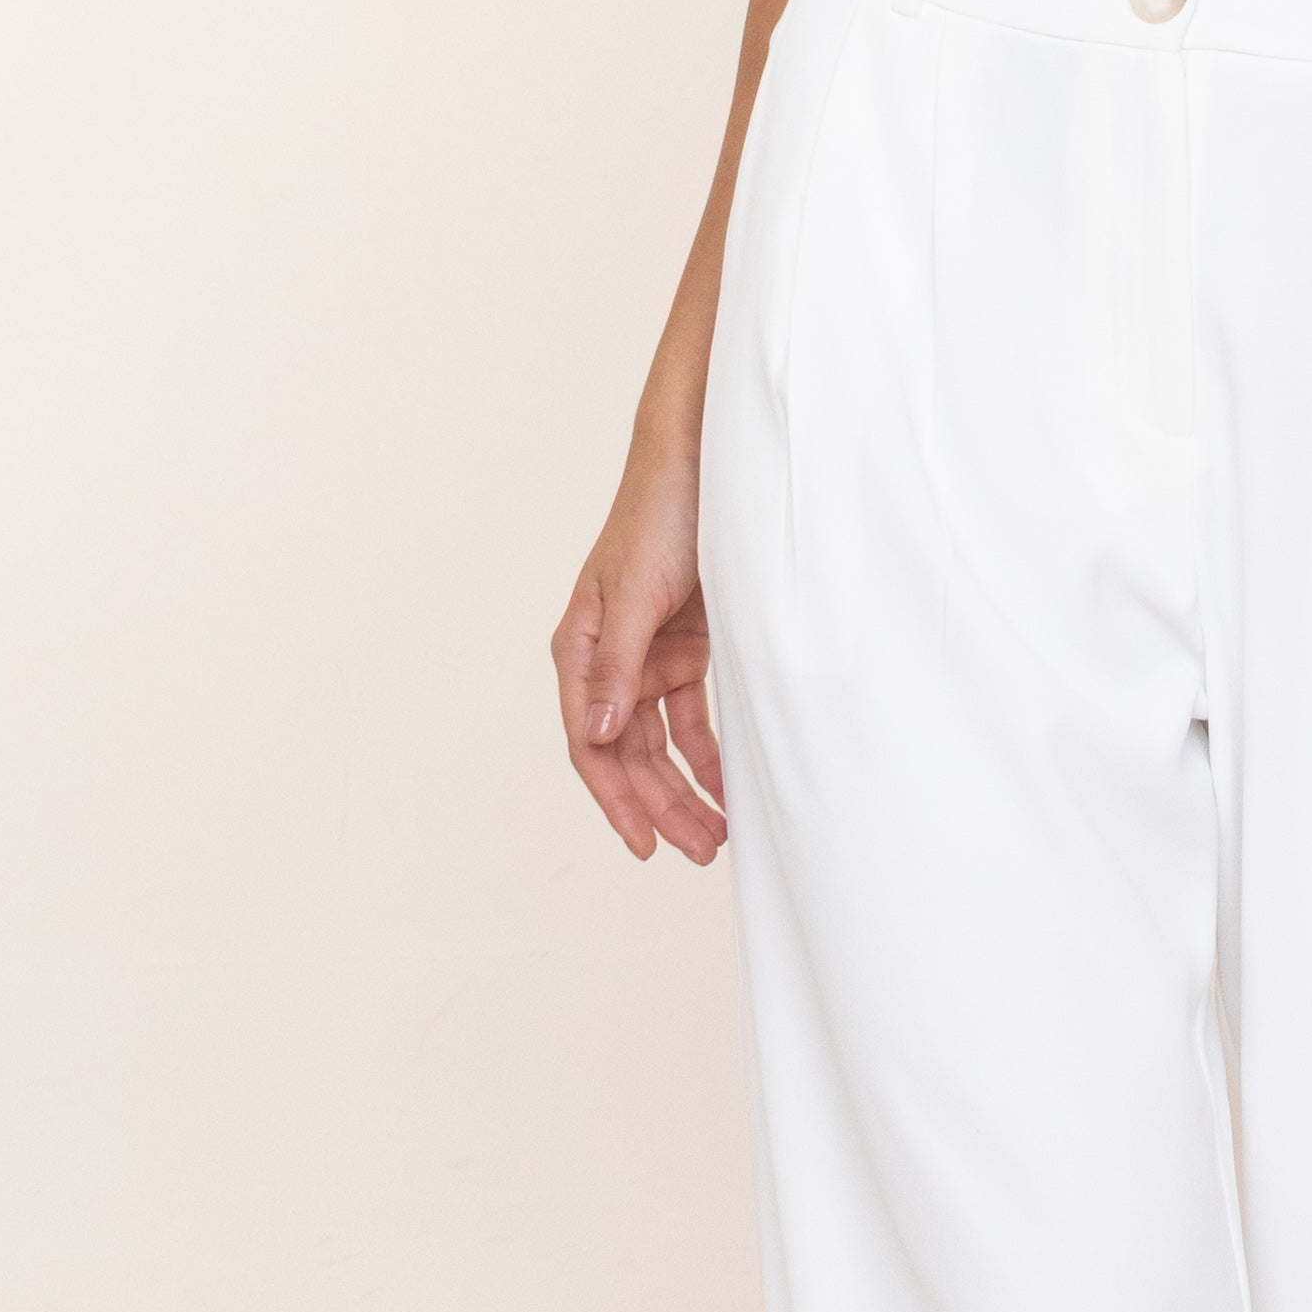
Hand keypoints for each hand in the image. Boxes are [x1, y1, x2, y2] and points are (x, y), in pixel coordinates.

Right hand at [552, 436, 727, 865]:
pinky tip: (730, 785)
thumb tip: (596, 737)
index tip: (644, 845)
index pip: (590, 743)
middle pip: (627, 754)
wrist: (708, 462)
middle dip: (660, 806)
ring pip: (660, 743)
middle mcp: (609, 658)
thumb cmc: (661, 515)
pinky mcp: (687, 648)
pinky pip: (692, 718)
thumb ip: (616, 667)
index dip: (616, 799)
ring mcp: (648, 655)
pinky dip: (710, 752)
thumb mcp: (636, 593)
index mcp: (581, 647)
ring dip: (685, 788)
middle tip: (701, 850)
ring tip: (717, 834)